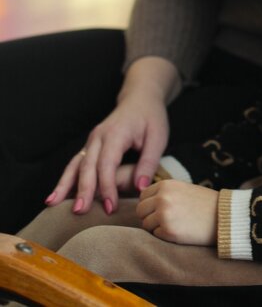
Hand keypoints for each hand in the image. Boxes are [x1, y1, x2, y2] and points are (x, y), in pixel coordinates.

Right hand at [45, 57, 179, 215]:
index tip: (111, 207)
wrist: (140, 99)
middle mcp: (98, 137)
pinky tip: (55, 196)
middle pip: (87, 165)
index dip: (108, 187)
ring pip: (75, 164)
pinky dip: (65, 180)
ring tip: (53, 204)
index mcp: (116, 133)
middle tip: (80, 212)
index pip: (107, 163)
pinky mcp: (89, 147)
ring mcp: (91, 141)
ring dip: (65, 185)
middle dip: (83, 189)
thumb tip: (141, 188)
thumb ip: (149, 162)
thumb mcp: (158, 137)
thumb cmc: (150, 118)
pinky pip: (75, 164)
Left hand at [137, 180, 217, 244]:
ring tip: (175, 225)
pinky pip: (156, 236)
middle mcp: (162, 197)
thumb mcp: (183, 189)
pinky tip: (180, 231)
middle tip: (165, 221)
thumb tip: (144, 203)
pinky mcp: (168, 231)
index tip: (160, 210)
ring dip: (157, 228)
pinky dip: (165, 236)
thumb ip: (164, 193)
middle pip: (141, 211)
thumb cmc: (204, 203)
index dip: (150, 205)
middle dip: (149, 217)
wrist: (223, 215)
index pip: (143, 196)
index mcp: (166, 185)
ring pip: (146, 225)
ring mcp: (164, 214)